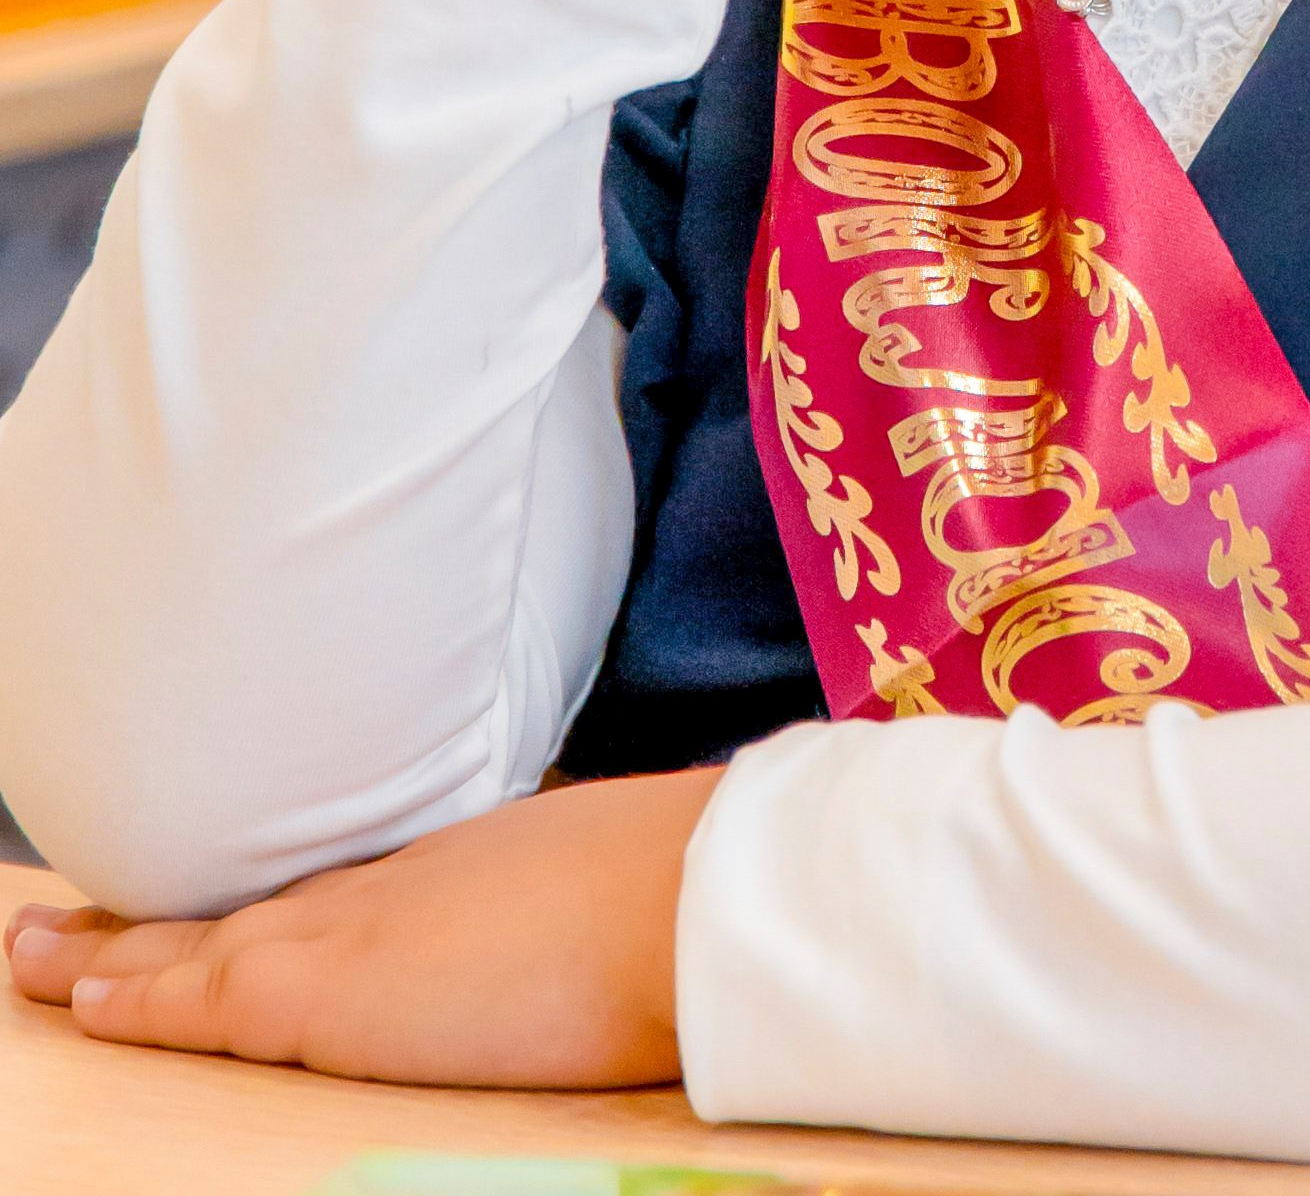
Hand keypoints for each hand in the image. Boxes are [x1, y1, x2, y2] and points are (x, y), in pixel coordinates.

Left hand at [4, 767, 722, 1088]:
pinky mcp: (328, 996)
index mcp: (459, 867)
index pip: (328, 887)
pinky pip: (206, 999)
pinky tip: (82, 1001)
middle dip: (151, 920)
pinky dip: (140, 999)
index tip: (204, 902)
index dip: (255, 897)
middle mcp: (391, 888)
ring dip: (115, 951)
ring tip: (32, 955)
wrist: (685, 894)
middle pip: (248, 905)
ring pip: (205, 942)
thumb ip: (564, 890)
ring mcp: (355, 933)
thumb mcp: (608, 874)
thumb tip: (591, 911)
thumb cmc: (680, 889)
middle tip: (57, 920)